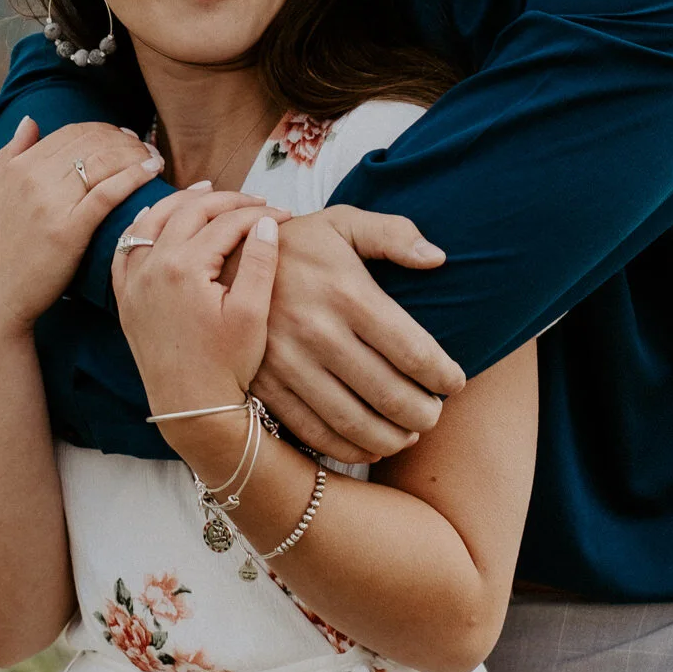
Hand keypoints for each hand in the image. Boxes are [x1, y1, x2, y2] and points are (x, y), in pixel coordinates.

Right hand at [0, 117, 162, 336]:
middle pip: (92, 141)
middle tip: (144, 145)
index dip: (102, 130)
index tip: (122, 137)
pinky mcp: (69, 230)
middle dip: (124, 139)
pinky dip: (134, 176)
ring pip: (104, 160)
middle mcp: (34, 178)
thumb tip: (29, 121)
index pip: (71, 132)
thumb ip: (10, 154)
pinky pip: (108, 193)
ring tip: (154, 158)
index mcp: (18, 166)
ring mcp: (52, 203)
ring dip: (135, 153)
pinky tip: (152, 170)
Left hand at [113, 189, 281, 415]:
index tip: (286, 214)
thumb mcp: (253, 314)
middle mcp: (152, 267)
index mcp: (184, 267)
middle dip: (226, 201)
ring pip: (152, 222)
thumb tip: (267, 221)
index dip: (259, 214)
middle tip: (254, 201)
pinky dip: (142, 227)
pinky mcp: (126, 298)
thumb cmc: (226, 365)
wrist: (190, 408)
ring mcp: (134, 282)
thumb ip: (260, 262)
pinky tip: (157, 219)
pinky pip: (126, 250)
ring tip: (207, 192)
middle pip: (189, 213)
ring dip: (180, 202)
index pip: (226, 223)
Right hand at [252, 206, 465, 464]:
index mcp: (346, 292)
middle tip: (436, 414)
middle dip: (423, 413)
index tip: (456, 382)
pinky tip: (370, 447)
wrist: (216, 263)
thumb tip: (437, 257)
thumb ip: (392, 233)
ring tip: (409, 434)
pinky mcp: (265, 385)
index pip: (413, 350)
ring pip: (354, 421)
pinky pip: (313, 431)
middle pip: (389, 393)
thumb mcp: (340, 222)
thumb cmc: (293, 244)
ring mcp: (289, 363)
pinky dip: (348, 449)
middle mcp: (319, 332)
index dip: (443, 375)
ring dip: (391, 438)